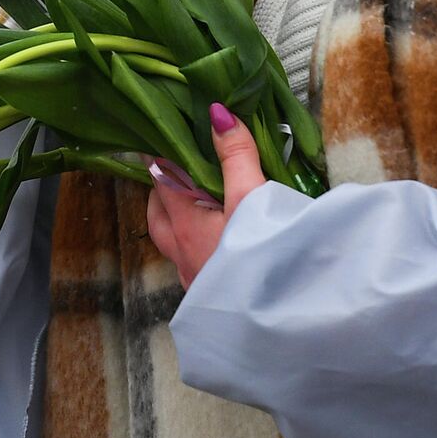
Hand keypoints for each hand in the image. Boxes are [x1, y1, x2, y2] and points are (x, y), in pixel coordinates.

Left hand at [146, 103, 264, 288]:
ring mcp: (196, 281)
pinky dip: (197, 248)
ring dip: (177, 223)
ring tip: (197, 206)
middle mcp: (183, 255)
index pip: (160, 182)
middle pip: (157, 217)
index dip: (159, 157)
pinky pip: (193, 266)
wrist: (279, 324)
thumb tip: (216, 113)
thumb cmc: (263, 259)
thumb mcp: (252, 198)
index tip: (161, 137)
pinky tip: (219, 247)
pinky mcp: (213, 300)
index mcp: (185, 225)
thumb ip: (236, 155)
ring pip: (173, 244)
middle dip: (161, 191)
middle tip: (176, 170)